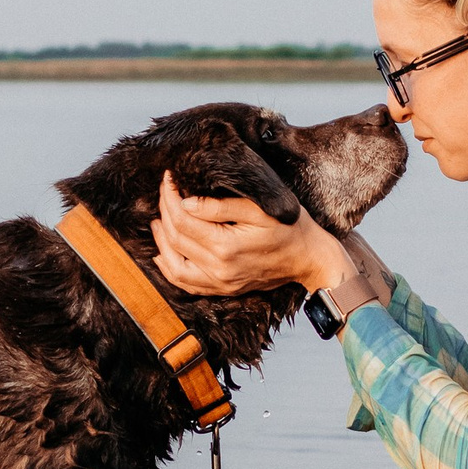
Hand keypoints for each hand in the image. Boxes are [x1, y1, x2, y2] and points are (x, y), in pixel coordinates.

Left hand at [151, 171, 356, 297]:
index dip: (170, 197)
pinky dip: (169, 268)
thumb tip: (186, 203)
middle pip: (174, 239)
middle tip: (165, 192)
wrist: (309, 259)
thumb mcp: (259, 208)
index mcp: (226, 246)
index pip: (182, 219)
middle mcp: (218, 269)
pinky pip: (186, 284)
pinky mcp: (222, 289)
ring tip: (158, 220)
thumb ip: (220, 206)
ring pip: (174, 265)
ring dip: (161, 241)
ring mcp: (219, 283)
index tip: (169, 179)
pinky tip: (163, 253)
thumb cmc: (290, 227)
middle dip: (165, 211)